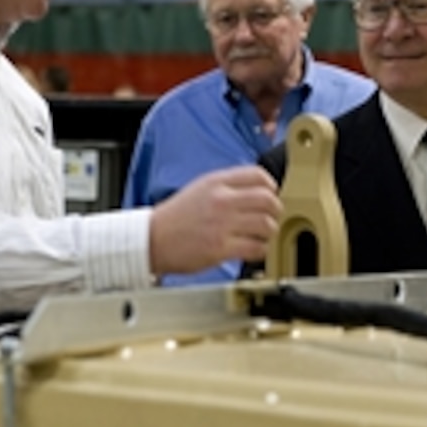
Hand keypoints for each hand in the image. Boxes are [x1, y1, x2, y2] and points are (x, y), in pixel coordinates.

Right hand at [149, 165, 281, 274]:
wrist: (152, 239)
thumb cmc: (176, 217)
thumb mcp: (201, 188)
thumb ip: (228, 186)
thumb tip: (258, 190)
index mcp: (217, 182)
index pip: (259, 175)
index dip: (271, 187)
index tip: (271, 196)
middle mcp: (221, 200)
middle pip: (268, 200)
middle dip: (275, 211)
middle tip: (271, 218)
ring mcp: (222, 224)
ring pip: (266, 224)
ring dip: (269, 232)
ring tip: (261, 236)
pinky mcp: (220, 248)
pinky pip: (256, 248)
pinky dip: (260, 250)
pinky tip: (253, 250)